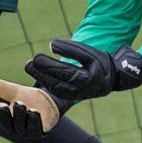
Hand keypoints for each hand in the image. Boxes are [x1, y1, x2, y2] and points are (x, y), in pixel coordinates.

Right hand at [0, 74, 61, 137]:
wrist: (51, 101)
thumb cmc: (29, 98)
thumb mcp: (14, 90)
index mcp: (5, 118)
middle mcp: (15, 128)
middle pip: (6, 124)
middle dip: (3, 115)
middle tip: (1, 105)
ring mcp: (28, 131)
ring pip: (21, 126)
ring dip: (19, 116)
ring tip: (19, 103)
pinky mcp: (41, 131)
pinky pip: (37, 128)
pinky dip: (34, 120)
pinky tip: (33, 111)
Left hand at [24, 39, 141, 100]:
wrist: (113, 78)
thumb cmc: (100, 61)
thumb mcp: (89, 52)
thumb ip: (71, 48)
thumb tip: (51, 45)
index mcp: (88, 78)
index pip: (64, 71)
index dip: (49, 65)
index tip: (36, 57)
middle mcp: (82, 90)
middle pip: (57, 82)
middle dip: (41, 72)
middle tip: (28, 63)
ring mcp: (77, 96)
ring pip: (55, 89)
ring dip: (41, 78)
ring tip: (29, 67)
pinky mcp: (73, 97)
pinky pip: (57, 91)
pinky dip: (46, 83)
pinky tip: (38, 74)